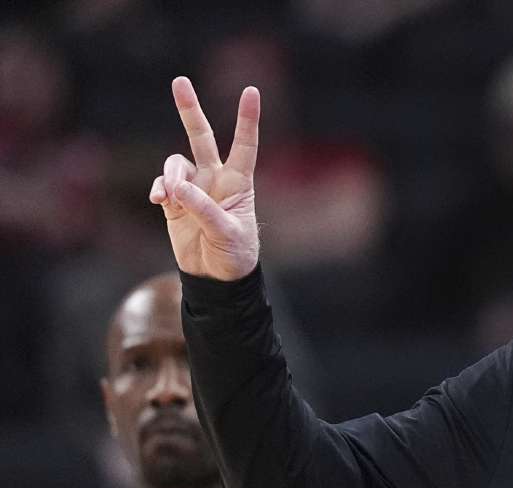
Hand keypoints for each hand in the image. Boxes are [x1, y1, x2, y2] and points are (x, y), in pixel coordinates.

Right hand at [150, 77, 260, 280]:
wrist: (216, 279)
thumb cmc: (234, 256)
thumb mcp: (227, 233)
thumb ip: (203, 209)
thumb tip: (177, 187)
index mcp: (239, 183)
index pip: (244, 145)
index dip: (247, 119)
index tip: (251, 91)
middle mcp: (215, 179)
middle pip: (201, 138)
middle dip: (190, 110)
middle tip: (180, 81)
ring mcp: (193, 189)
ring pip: (175, 164)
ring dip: (170, 176)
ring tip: (170, 198)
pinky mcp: (175, 203)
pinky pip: (163, 185)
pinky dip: (160, 190)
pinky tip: (160, 201)